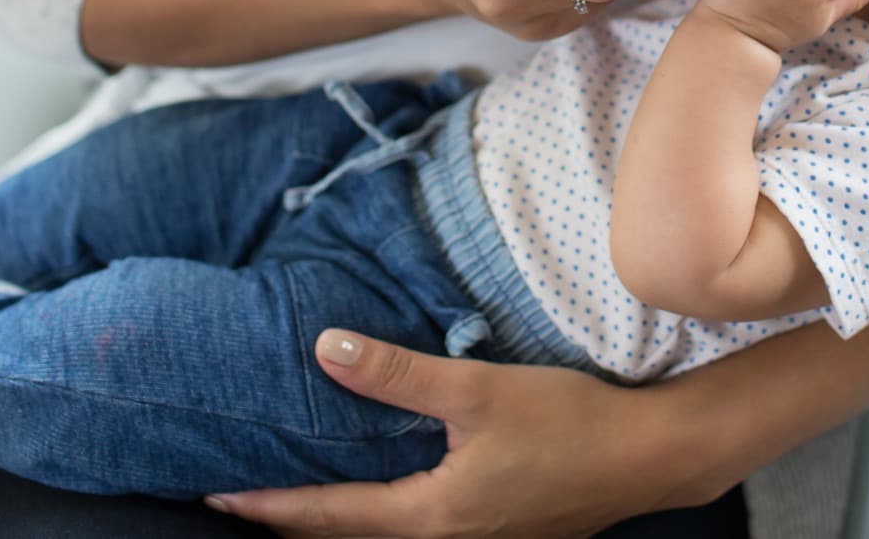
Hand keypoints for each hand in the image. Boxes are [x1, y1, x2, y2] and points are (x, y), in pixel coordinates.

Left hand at [207, 331, 710, 538]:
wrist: (653, 455)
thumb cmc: (571, 422)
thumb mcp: (479, 391)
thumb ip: (398, 374)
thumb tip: (324, 349)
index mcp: (430, 518)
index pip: (327, 516)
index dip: (268, 505)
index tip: (215, 494)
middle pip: (350, 536)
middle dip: (294, 518)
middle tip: (241, 496)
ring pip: (387, 535)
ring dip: (340, 517)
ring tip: (300, 491)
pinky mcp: (504, 531)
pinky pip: (423, 528)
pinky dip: (385, 511)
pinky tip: (386, 484)